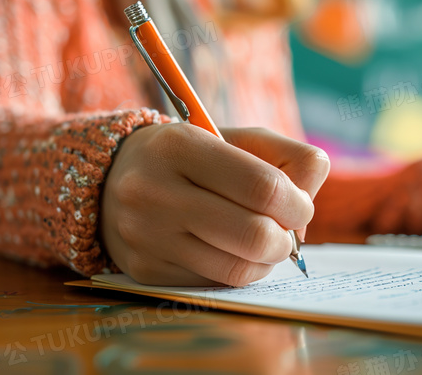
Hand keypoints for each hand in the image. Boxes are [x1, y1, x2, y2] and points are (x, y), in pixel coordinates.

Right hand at [101, 124, 329, 285]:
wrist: (114, 179)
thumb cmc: (194, 156)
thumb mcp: (238, 138)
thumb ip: (289, 157)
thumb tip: (307, 206)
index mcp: (179, 146)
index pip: (262, 186)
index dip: (297, 203)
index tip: (301, 206)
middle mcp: (153, 191)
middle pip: (254, 235)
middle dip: (285, 239)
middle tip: (285, 232)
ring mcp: (146, 235)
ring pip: (237, 268)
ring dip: (266, 260)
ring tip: (263, 241)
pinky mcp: (145, 270)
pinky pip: (214, 283)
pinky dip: (237, 271)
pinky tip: (231, 250)